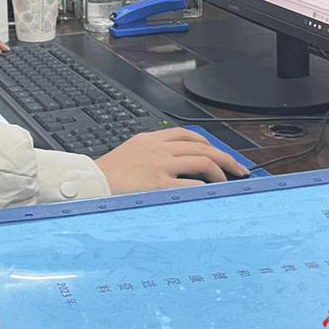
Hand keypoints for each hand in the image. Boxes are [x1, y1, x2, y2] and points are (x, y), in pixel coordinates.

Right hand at [94, 127, 250, 193]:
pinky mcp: (159, 184)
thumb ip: (151, 152)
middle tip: (238, 168)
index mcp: (151, 139)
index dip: (208, 143)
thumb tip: (173, 163)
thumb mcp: (131, 152)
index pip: (187, 134)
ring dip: (220, 172)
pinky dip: (205, 188)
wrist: (91, 182)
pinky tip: (210, 194)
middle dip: (225, 158)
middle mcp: (158, 149)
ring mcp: (160, 165)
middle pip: (202, 147)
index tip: (217, 153)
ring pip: (202, 161)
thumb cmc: (108, 173)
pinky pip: (191, 184)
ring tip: (226, 181)